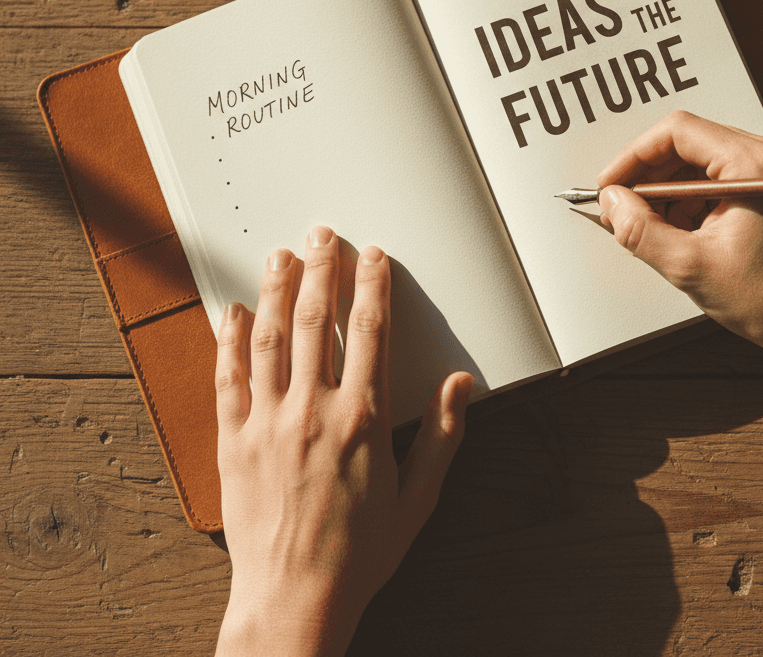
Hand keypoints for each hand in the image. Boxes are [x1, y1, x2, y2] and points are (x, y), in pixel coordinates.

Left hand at [214, 227, 472, 656]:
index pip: (369, 332)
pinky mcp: (234, 443)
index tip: (373, 257)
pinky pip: (229, 381)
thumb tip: (459, 385)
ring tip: (279, 256)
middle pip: (315, 322)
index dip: (372, 287)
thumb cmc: (360, 552)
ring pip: (270, 340)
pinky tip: (231, 313)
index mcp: (363, 419)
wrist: (294, 599)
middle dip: (322, 271)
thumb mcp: (418, 498)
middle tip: (322, 236)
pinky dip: (228, 342)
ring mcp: (269, 424)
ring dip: (274, 292)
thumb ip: (442, 436)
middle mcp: (314, 411)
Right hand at [596, 111, 762, 361]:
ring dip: (671, 190)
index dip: (634, 157)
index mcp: (756, 165)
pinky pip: (724, 176)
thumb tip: (612, 201)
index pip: (678, 132)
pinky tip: (684, 231)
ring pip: (704, 160)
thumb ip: (640, 230)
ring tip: (656, 228)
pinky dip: (695, 198)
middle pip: (690, 142)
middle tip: (624, 210)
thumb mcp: (691, 267)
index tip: (611, 185)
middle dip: (650, 176)